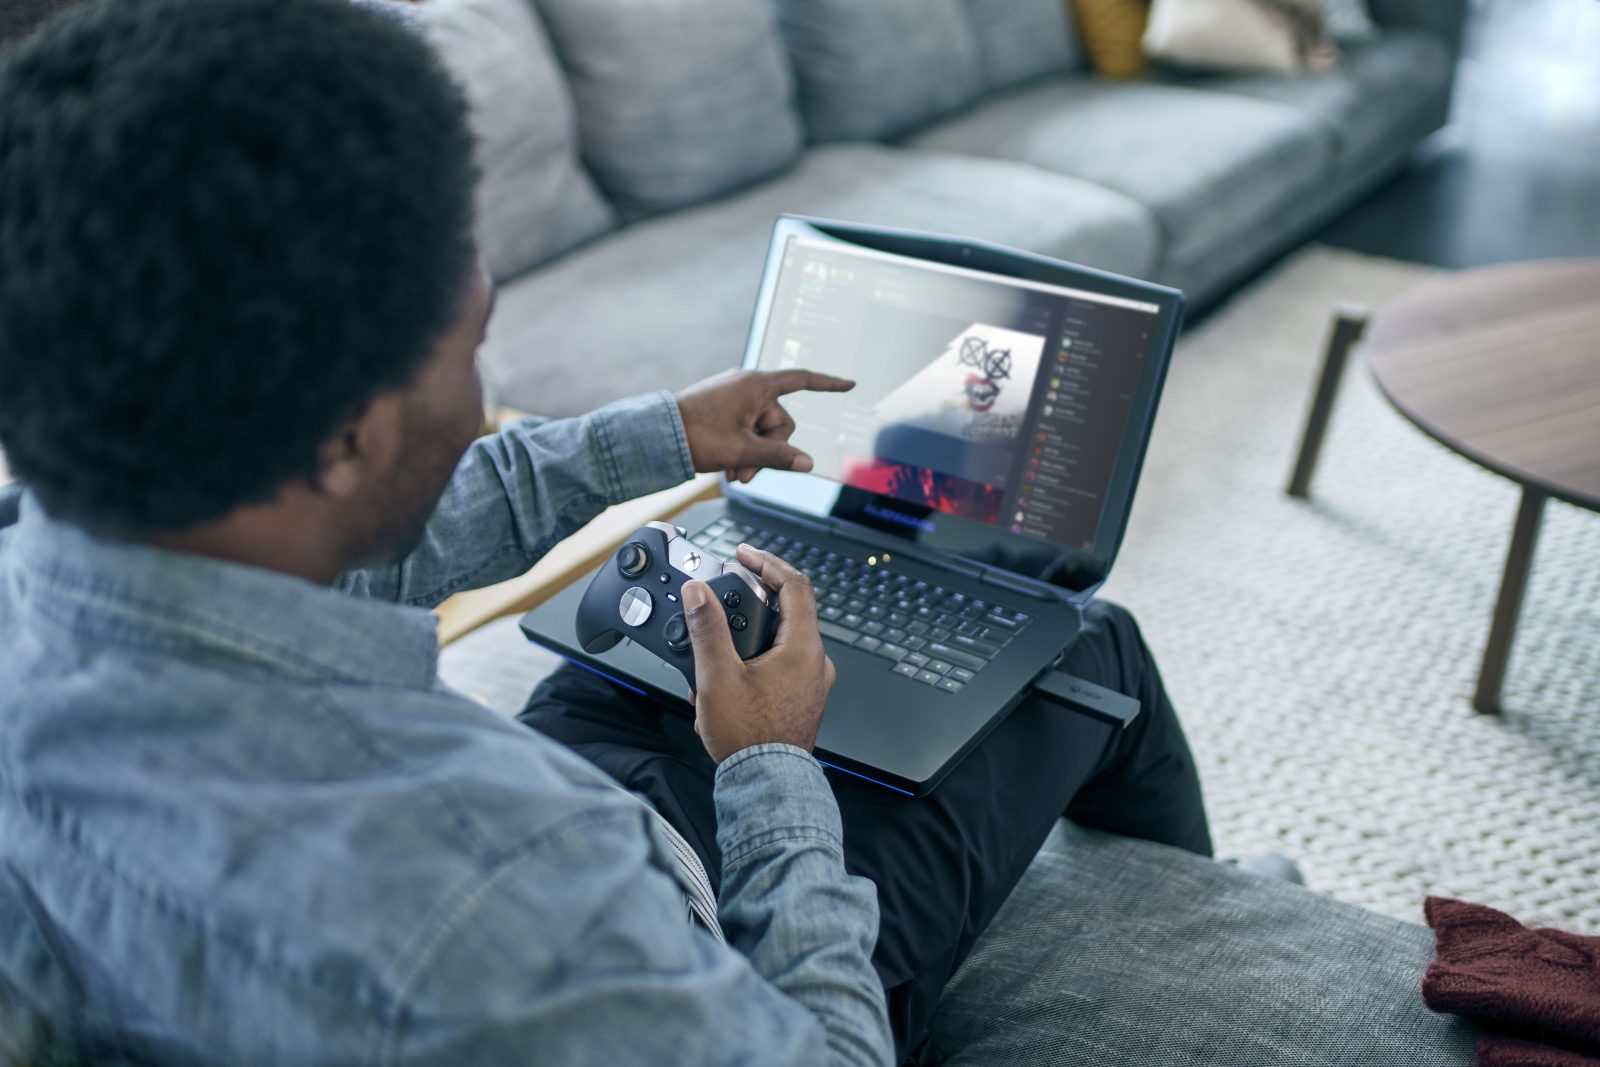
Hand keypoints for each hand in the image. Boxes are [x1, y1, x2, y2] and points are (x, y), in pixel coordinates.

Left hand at [674, 369, 853, 484]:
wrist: (656, 436)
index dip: (828, 385)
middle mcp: (748, 386)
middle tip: (744, 475)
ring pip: (762, 432)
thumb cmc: (696, 436)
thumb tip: (808, 463)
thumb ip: (779, 457)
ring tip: (732, 473)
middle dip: (768, 451)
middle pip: (780, 422)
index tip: (850, 384)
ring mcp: (735, 397)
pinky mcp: (724, 409)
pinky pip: (746, 429)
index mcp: (756, 385)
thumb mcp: (742, 451)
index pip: (802, 380)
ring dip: (753, 455)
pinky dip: (742, 448)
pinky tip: (727, 466)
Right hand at [680, 545, 835, 762]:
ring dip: (750, 634)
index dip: (768, 562)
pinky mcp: (801, 701)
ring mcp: (811, 684)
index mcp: (804, 648)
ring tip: (716, 648)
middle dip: (754, 599)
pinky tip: (725, 679)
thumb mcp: (717, 676)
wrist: (766, 784)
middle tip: (727, 593)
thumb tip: (698, 593)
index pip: (795, 585)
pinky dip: (755, 660)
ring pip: (783, 641)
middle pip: (790, 611)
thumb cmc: (750, 738)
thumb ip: (707, 629)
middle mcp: (815, 663)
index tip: (745, 555)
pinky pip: (780, 666)